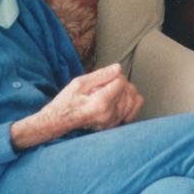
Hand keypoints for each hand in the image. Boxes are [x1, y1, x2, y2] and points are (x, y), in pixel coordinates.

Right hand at [11, 64, 143, 149]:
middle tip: (105, 84)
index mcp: (100, 103)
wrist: (60, 120)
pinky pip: (132, 112)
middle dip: (121, 82)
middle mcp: (109, 114)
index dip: (114, 75)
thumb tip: (118, 68)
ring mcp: (112, 122)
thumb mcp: (79, 82)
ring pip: (133, 100)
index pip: (121, 82)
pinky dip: (130, 102)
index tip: (103, 78)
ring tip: (110, 92)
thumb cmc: (67, 101)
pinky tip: (120, 99)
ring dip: (125, 92)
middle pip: (129, 91)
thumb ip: (101, 75)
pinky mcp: (114, 125)